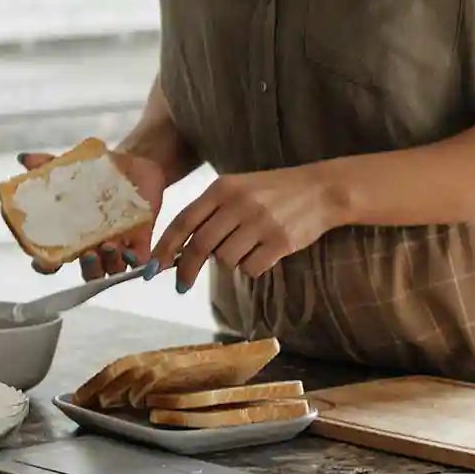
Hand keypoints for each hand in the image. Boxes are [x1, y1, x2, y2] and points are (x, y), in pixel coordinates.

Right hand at [18, 147, 167, 279]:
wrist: (135, 165)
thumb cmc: (97, 173)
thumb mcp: (72, 167)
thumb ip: (48, 165)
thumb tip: (24, 159)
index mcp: (71, 235)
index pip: (53, 260)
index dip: (44, 265)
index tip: (41, 260)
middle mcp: (93, 246)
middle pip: (87, 272)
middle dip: (87, 268)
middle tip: (87, 254)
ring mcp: (117, 246)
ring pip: (111, 269)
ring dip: (109, 263)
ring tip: (110, 245)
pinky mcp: (140, 242)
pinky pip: (139, 262)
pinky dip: (136, 261)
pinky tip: (130, 250)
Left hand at [152, 165, 340, 290]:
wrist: (320, 190)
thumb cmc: (273, 191)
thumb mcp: (238, 189)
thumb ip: (211, 213)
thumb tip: (181, 249)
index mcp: (223, 188)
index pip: (184, 221)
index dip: (165, 247)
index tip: (153, 268)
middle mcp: (239, 204)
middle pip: (200, 246)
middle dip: (186, 270)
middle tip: (182, 285)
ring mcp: (260, 223)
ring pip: (226, 260)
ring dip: (230, 262)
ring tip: (248, 247)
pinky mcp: (280, 242)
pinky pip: (251, 268)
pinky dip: (252, 267)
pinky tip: (264, 252)